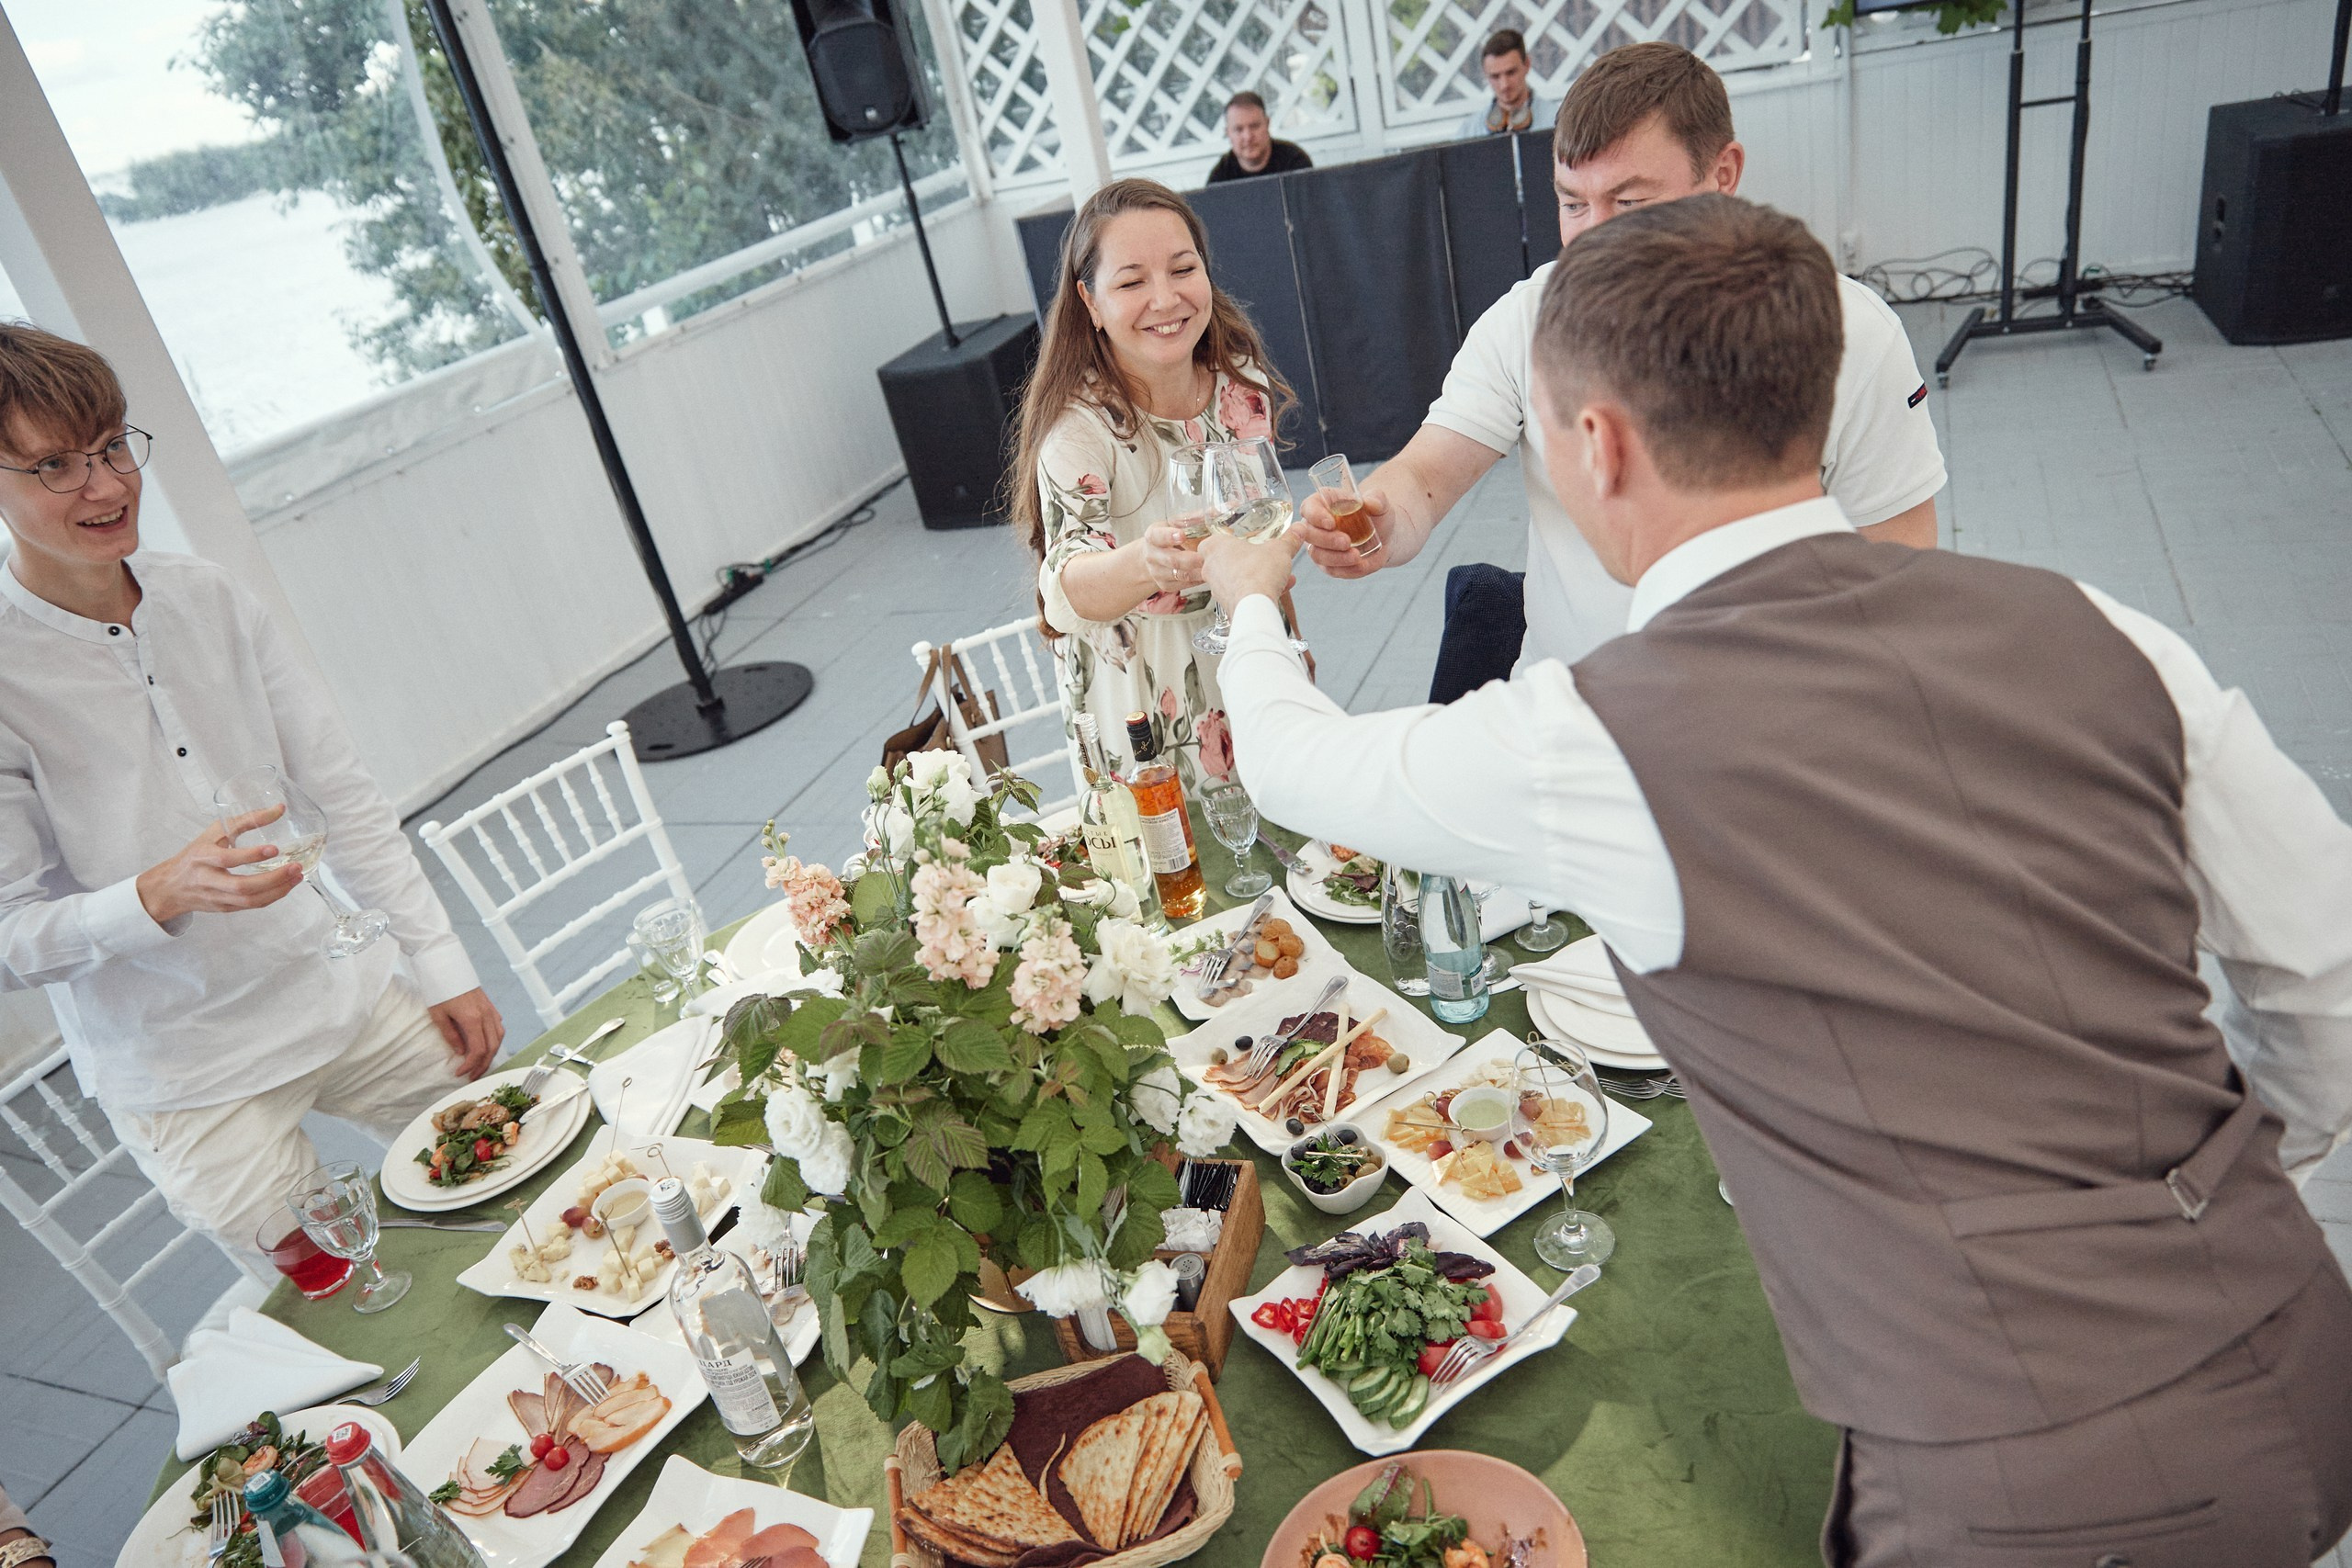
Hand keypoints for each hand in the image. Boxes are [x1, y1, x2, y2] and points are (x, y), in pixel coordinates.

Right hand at [134, 808, 303, 925]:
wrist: (170, 887)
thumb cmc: (195, 855)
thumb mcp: (214, 833)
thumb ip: (246, 820)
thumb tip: (279, 809)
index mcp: (202, 857)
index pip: (227, 859)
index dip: (251, 855)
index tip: (274, 849)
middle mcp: (208, 880)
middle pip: (242, 886)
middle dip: (273, 879)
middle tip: (295, 867)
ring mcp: (217, 897)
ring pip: (250, 900)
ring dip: (278, 890)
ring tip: (297, 876)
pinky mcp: (225, 908)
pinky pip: (252, 906)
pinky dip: (272, 897)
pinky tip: (287, 886)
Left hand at [428, 988, 502, 1079]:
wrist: (446, 967)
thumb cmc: (439, 988)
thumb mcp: (438, 1015)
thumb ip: (451, 1035)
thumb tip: (460, 1052)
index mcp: (472, 1018)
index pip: (478, 1050)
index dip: (471, 1065)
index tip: (460, 1072)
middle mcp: (485, 1015)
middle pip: (492, 1047)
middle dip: (483, 1065)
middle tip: (472, 1075)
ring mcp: (490, 1010)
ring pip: (499, 1038)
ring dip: (490, 1054)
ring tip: (479, 1064)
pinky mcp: (490, 1006)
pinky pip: (498, 1027)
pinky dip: (494, 1040)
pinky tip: (486, 1045)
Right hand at [1140, 521, 1206, 594]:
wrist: (1154, 555)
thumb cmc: (1170, 535)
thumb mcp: (1177, 523)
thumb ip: (1198, 517)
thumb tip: (1224, 509)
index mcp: (1153, 535)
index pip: (1158, 536)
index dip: (1169, 536)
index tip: (1182, 535)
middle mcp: (1152, 555)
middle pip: (1172, 559)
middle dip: (1190, 559)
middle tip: (1205, 556)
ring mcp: (1157, 572)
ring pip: (1180, 575)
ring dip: (1198, 571)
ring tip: (1212, 565)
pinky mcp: (1165, 585)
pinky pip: (1185, 584)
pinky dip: (1199, 579)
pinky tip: (1208, 573)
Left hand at [1200, 534, 1296, 615]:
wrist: (1255, 606)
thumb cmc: (1258, 574)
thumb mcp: (1280, 550)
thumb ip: (1289, 539)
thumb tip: (1299, 529)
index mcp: (1215, 547)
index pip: (1214, 540)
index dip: (1230, 541)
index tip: (1243, 542)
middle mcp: (1211, 568)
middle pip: (1228, 560)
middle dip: (1249, 560)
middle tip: (1265, 559)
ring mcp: (1217, 588)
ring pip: (1238, 578)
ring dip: (1257, 576)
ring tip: (1279, 576)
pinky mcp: (1226, 604)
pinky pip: (1243, 594)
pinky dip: (1258, 591)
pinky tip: (1280, 589)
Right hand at [1297, 488, 1390, 579]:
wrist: (1384, 536)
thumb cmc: (1376, 515)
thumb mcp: (1380, 502)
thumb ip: (1377, 498)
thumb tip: (1371, 503)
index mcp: (1322, 504)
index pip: (1309, 508)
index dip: (1315, 516)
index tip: (1331, 523)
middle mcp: (1316, 526)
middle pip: (1309, 534)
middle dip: (1326, 540)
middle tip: (1346, 542)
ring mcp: (1320, 547)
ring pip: (1317, 555)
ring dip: (1336, 557)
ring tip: (1356, 555)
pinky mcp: (1329, 565)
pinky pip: (1332, 570)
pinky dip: (1346, 569)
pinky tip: (1359, 564)